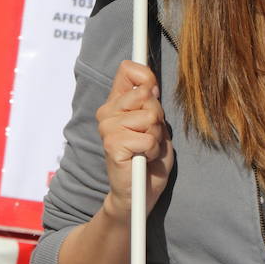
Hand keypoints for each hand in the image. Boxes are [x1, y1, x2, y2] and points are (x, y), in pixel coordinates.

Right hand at [97, 60, 173, 219]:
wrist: (140, 193)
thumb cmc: (150, 160)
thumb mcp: (156, 125)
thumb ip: (152, 104)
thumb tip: (149, 87)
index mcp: (116, 103)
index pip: (128, 70)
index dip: (146, 77)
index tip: (153, 94)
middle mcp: (107, 113)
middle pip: (145, 95)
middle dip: (157, 117)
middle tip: (151, 136)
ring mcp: (107, 128)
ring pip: (149, 117)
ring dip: (156, 137)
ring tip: (147, 149)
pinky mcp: (112, 145)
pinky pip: (148, 138)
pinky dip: (153, 150)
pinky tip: (143, 158)